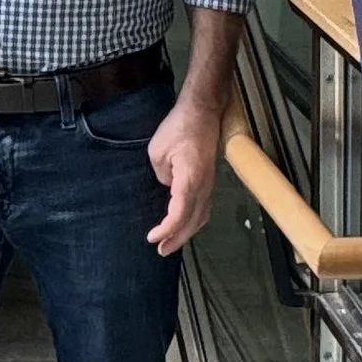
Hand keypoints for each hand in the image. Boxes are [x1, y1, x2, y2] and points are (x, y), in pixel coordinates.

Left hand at [146, 92, 222, 254]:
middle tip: (161, 250)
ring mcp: (209, 184)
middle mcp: (203, 186)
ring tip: (170, 243)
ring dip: (186, 233)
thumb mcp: (158, 152)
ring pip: (201, 217)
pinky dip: (194, 221)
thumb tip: (168, 186)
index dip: (166, 230)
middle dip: (176, 239)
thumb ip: (161, 176)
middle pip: (192, 222)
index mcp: (190, 180)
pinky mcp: (209, 179)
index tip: (152, 237)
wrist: (203, 111)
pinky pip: (203, 207)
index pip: (179, 215)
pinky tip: (185, 225)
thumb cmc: (179, 128)